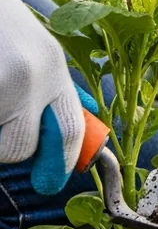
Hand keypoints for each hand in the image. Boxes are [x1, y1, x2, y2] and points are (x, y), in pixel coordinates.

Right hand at [0, 0, 92, 194]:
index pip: (71, 128)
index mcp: (53, 66)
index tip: (51, 183)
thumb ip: (51, 85)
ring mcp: (0, 82)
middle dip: (7, 150)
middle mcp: (29, 74)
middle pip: (20, 147)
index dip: (61, 163)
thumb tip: (79, 126)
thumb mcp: (34, 45)